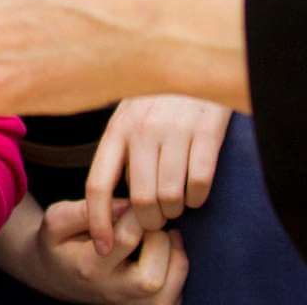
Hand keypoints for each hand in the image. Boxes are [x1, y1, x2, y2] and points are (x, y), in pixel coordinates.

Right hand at [18, 198, 186, 303]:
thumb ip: (85, 210)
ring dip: (175, 258)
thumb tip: (126, 204)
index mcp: (89, 267)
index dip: (137, 212)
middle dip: (160, 241)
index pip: (125, 240)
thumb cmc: (59, 242)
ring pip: (168, 293)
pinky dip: (178, 275)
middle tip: (153, 221)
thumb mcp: (57, 218)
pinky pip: (174, 299)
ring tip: (164, 237)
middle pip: (150, 278)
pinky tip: (167, 255)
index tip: (134, 200)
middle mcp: (112, 292)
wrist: (58, 276)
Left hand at [89, 96, 232, 237]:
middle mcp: (143, 128)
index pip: (98, 184)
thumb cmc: (160, 98)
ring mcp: (176, 128)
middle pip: (140, 200)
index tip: (102, 248)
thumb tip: (115, 206)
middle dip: (150, 220)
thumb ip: (121, 154)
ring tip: (176, 200)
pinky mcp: (208, 129)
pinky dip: (198, 197)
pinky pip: (200, 183)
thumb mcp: (130, 117)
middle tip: (158, 216)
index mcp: (117, 127)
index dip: (98, 222)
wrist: (197, 58)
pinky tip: (196, 190)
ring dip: (175, 209)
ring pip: (170, 196)